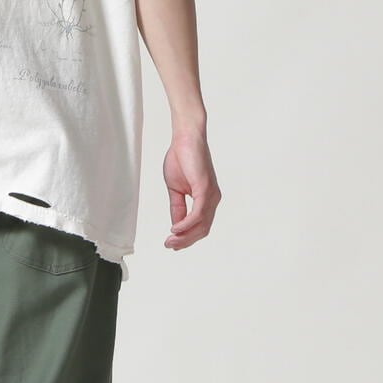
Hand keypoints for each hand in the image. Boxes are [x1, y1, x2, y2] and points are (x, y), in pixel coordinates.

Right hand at [163, 130, 220, 249]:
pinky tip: (175, 228)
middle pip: (202, 230)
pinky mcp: (206, 189)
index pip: (200, 226)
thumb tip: (176, 225)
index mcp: (206, 199)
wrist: (185, 137)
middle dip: (186, 241)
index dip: (186, 238)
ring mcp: (211, 195)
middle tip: (169, 245)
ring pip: (201, 225)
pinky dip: (186, 224)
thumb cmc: (181, 158)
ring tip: (170, 240)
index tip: (172, 244)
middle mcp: (212, 199)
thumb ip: (177, 207)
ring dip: (185, 236)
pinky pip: (198, 214)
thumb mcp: (176, 189)